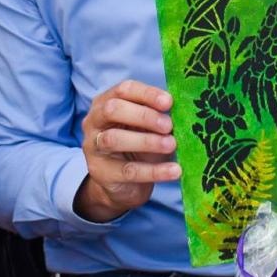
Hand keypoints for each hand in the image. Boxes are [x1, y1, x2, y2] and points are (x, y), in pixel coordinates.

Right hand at [75, 80, 179, 221]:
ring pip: (114, 139)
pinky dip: (154, 171)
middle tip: (168, 125)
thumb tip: (183, 109)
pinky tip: (174, 170)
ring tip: (171, 145)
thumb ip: (158, 115)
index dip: (147, 94)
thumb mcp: (147, 127)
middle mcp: (94, 122)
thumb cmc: (139, 147)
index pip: (124, 90)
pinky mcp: (101, 173)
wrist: (123, 186)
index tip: (169, 102)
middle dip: (144, 115)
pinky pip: (128, 170)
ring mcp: (93, 147)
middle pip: (113, 110)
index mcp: (106, 102)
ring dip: (147, 141)